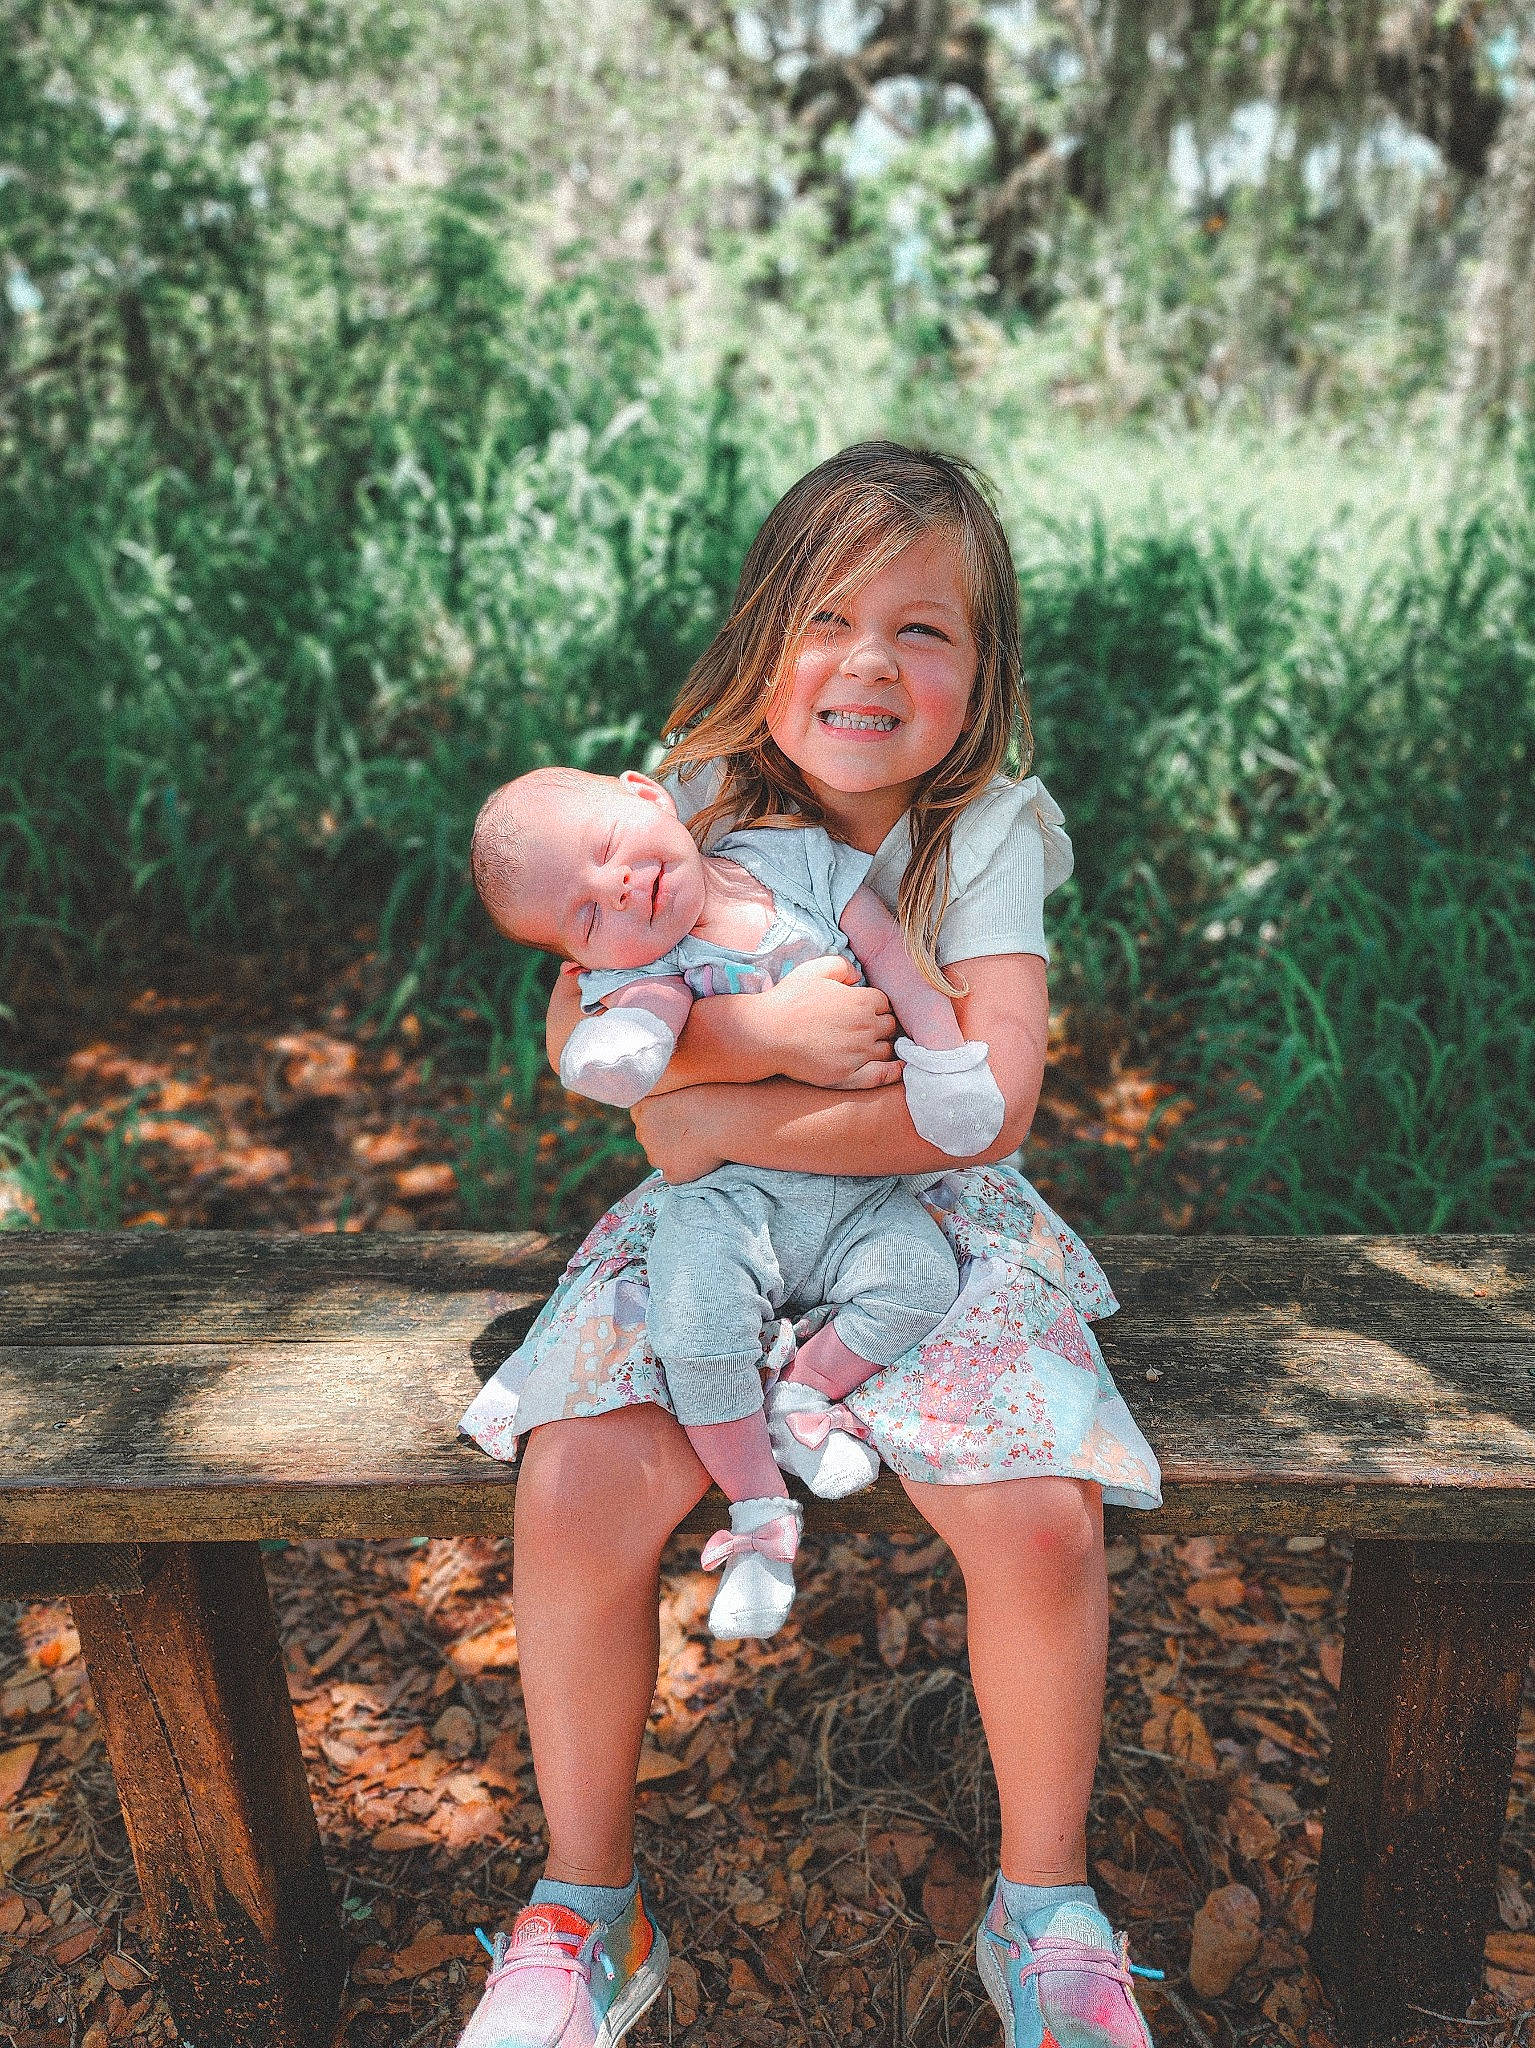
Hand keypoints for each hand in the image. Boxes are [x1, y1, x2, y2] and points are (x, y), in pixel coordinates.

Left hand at [630, 1089, 724, 1183]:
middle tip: (686, 1132)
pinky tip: (699, 1159)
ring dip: (671, 1154)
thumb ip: (666, 1103)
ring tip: (696, 1145)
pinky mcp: (671, 1173)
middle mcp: (643, 1133)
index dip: (657, 1117)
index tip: (673, 1116)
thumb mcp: (680, 1090)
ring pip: (658, 1157)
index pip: (639, 1114)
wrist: (722, 1122)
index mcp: (643, 1109)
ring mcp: (655, 1156)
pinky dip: (683, 1170)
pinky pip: (673, 1174)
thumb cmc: (710, 1100)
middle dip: (661, 1136)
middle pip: (647, 1138)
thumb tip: (671, 1114)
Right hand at [758, 956, 900, 1089]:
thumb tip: (857, 977)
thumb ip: (843, 966)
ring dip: (881, 1045)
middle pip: (889, 1026)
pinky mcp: (848, 1074)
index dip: (874, 1005)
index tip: (862, 1009)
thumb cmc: (789, 1000)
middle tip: (864, 1026)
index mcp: (863, 1001)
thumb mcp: (814, 969)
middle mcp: (866, 1027)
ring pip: (886, 1049)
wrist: (766, 1034)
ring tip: (869, 1045)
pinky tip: (898, 1068)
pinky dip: (893, 1071)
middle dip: (880, 1024)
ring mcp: (859, 1053)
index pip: (884, 1003)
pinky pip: (881, 1074)